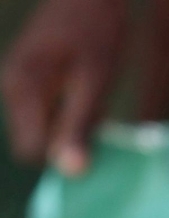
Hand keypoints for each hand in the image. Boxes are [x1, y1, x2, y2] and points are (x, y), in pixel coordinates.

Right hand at [1, 0, 125, 175]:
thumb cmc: (99, 33)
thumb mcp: (96, 82)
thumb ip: (80, 125)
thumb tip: (72, 173)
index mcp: (24, 88)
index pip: (32, 149)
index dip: (63, 153)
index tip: (92, 141)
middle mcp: (11, 85)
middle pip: (35, 139)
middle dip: (65, 138)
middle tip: (95, 113)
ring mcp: (15, 80)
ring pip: (41, 126)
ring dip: (67, 125)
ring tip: (90, 96)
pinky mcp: (26, 78)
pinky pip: (44, 110)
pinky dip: (65, 111)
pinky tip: (83, 91)